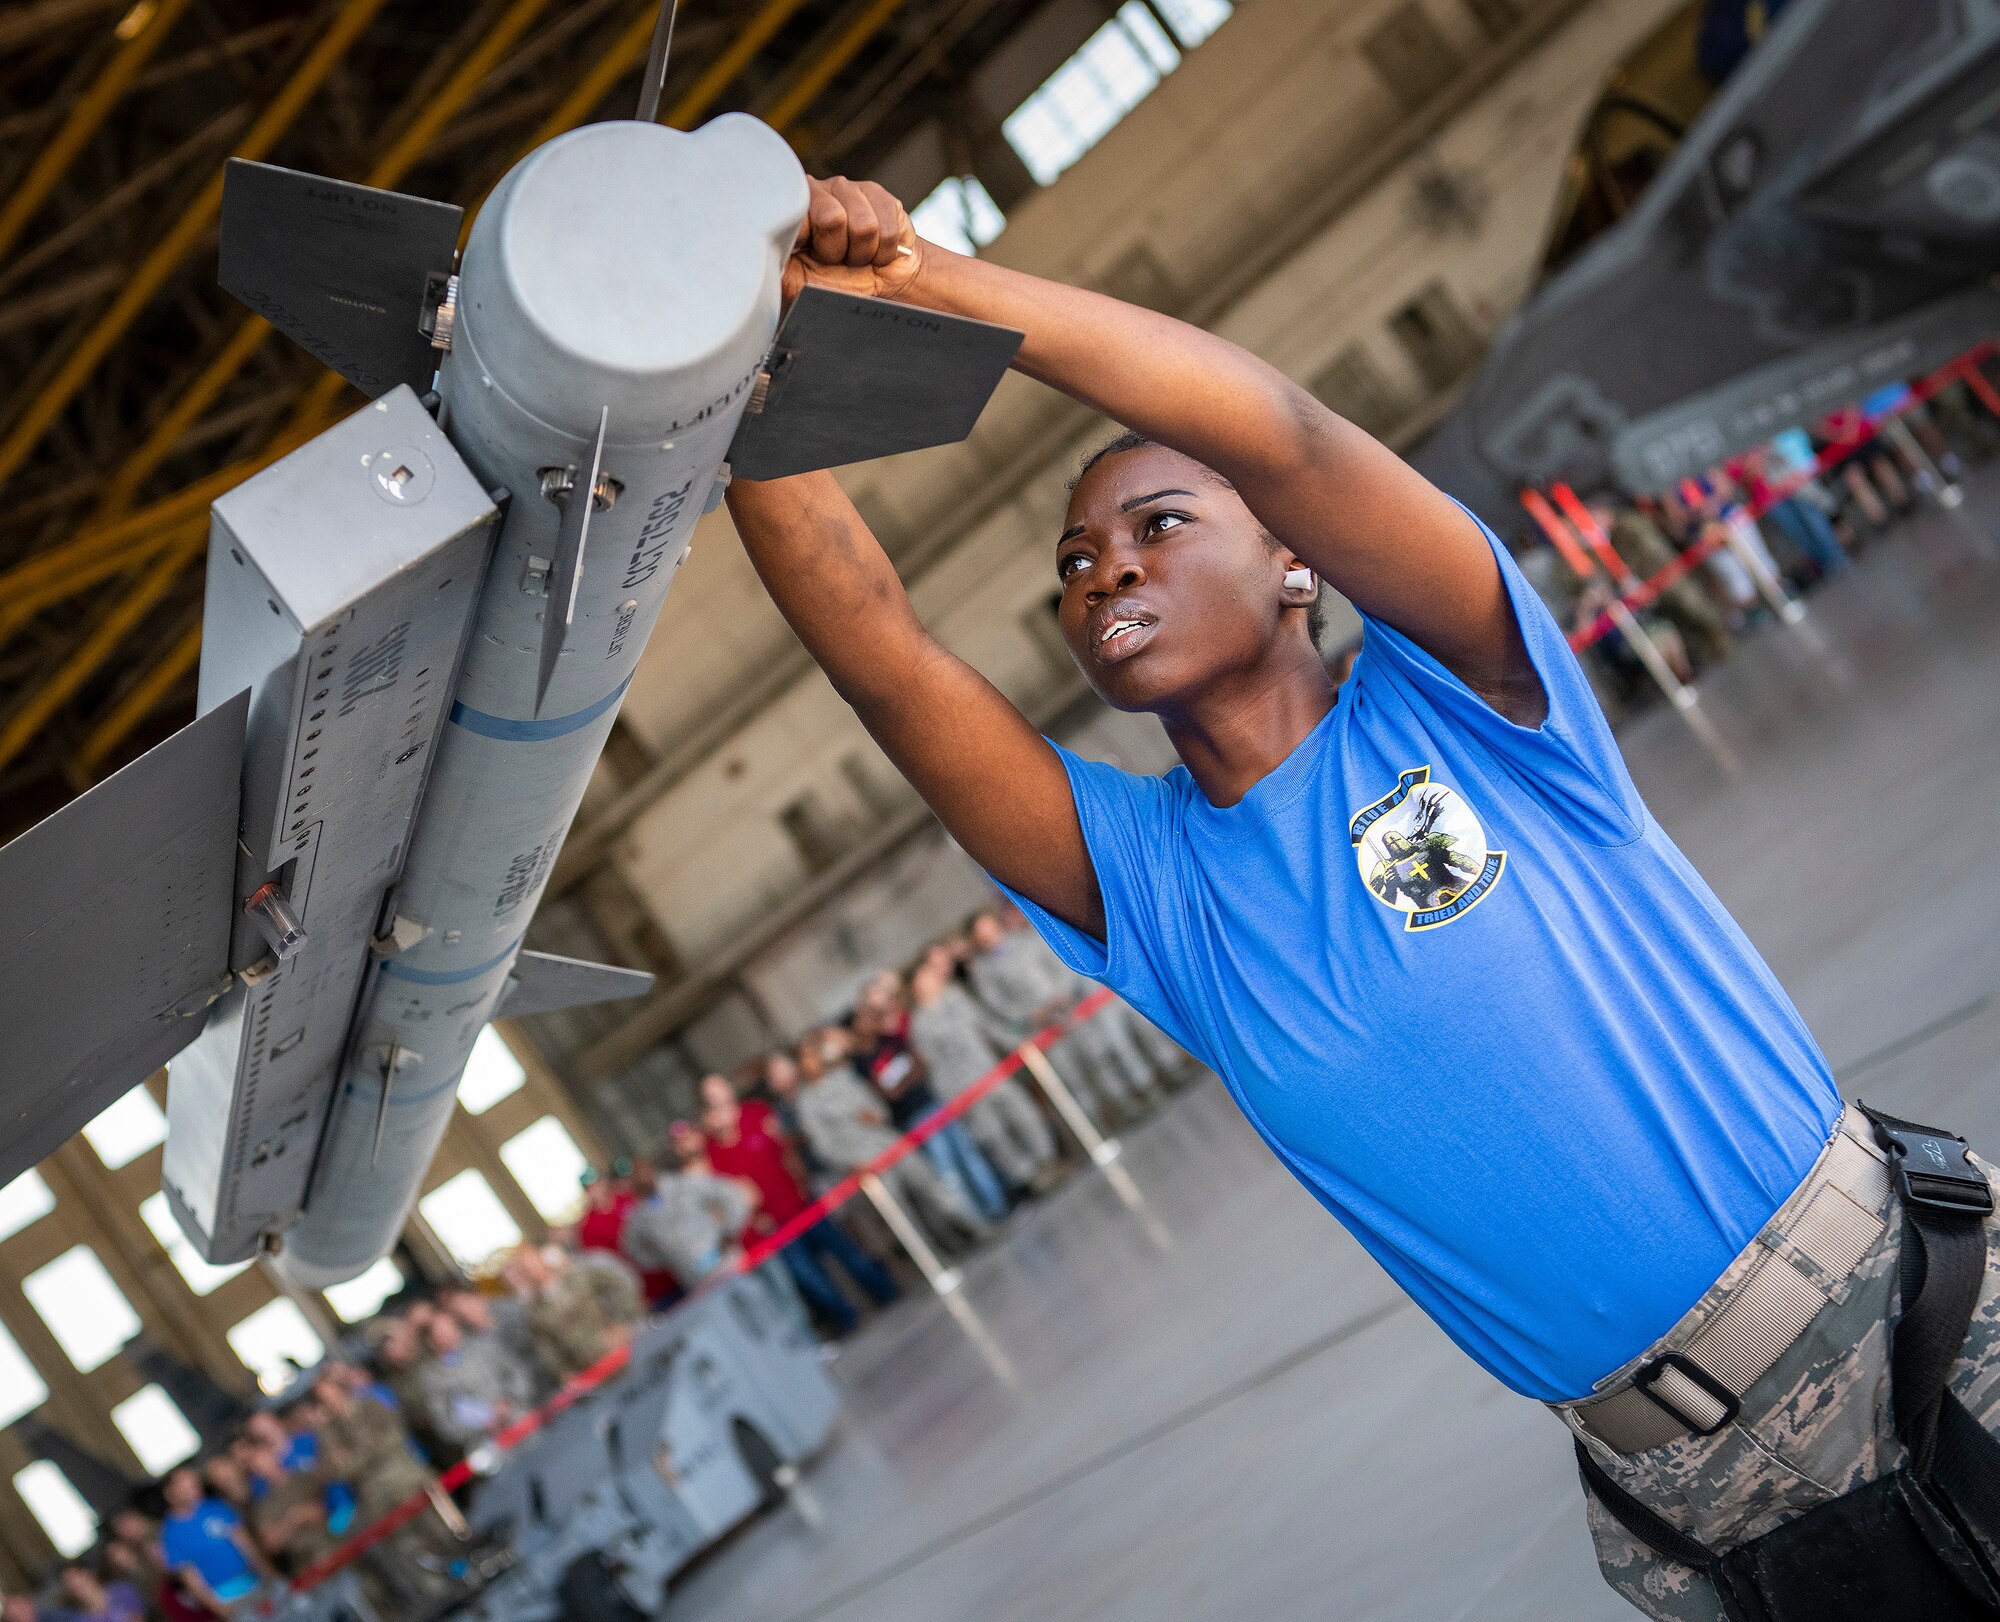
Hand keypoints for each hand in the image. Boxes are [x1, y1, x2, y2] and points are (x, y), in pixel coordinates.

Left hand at [784, 175, 924, 303]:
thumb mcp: (800, 280)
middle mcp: (820, 191)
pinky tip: (876, 254)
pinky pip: (886, 232)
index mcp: (795, 208)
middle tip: (836, 260)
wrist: (877, 289)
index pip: (796, 213)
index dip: (808, 241)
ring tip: (856, 258)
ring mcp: (851, 191)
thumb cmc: (835, 283)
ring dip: (862, 254)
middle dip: (838, 251)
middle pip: (832, 219)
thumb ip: (777, 265)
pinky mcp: (883, 199)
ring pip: (864, 227)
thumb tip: (758, 254)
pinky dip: (883, 254)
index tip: (810, 255)